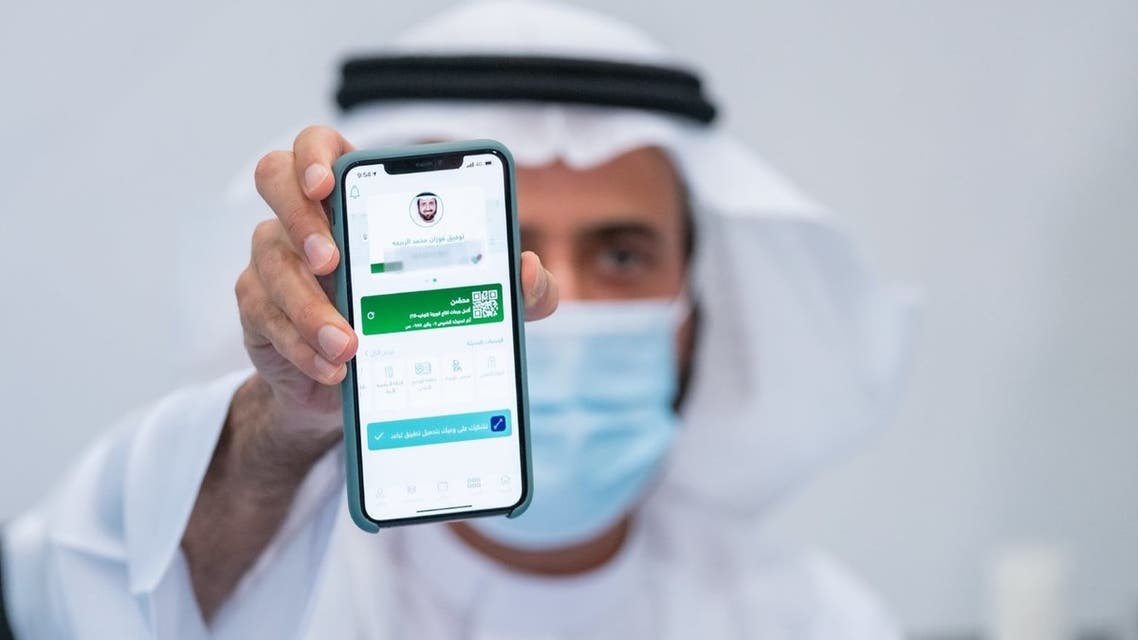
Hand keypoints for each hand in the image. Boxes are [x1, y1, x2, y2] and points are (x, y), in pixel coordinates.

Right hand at [236, 125, 558, 458]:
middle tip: (331, 259)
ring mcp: (276, 260)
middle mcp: (307, 217)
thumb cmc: (418, 319)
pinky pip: (266, 316)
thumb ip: (515, 289)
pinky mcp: (259, 308)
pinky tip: (333, 364)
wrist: (364, 383)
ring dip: (309, 306)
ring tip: (349, 342)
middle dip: (299, 216)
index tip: (328, 181)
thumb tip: (529, 269)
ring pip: (271, 261)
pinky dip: (302, 344)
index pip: (321, 144)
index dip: (315, 153)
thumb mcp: (477, 304)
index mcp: (357, 196)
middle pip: (274, 179)